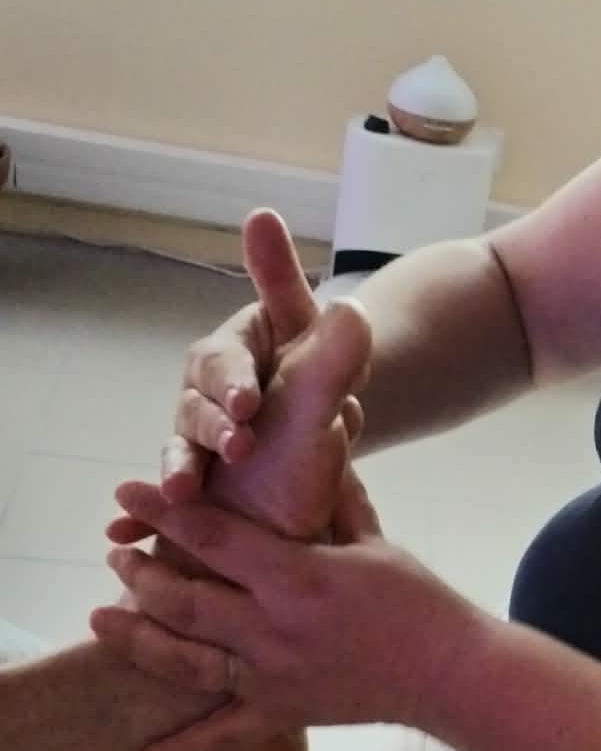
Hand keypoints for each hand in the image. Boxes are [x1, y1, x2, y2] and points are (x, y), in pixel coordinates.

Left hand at [91, 473, 469, 750]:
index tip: (124, 494)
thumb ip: (333, 498)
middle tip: (116, 554)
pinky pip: (224, 734)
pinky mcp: (283, 712)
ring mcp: (273, 676)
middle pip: (184, 601)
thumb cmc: (416, 600)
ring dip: (139, 639)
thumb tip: (318, 442)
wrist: (448, 673)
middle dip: (141, 574)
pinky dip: (182, 749)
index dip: (163, 513)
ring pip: (187, 661)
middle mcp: (274, 628)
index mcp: (296, 577)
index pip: (213, 537)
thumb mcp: (373, 539)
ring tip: (102, 618)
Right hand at [113, 211, 364, 530]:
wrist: (324, 450)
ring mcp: (198, 436)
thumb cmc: (320, 393)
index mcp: (235, 352)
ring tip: (180, 492)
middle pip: (198, 404)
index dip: (233, 380)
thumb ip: (297, 290)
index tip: (249, 402)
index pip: (225, 359)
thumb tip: (263, 218)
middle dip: (214, 425)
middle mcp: (208, 391)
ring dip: (177, 468)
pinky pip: (170, 492)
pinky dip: (149, 510)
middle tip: (239, 442)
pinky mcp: (195, 480)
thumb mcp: (324, 353)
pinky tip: (126, 532)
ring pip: (183, 448)